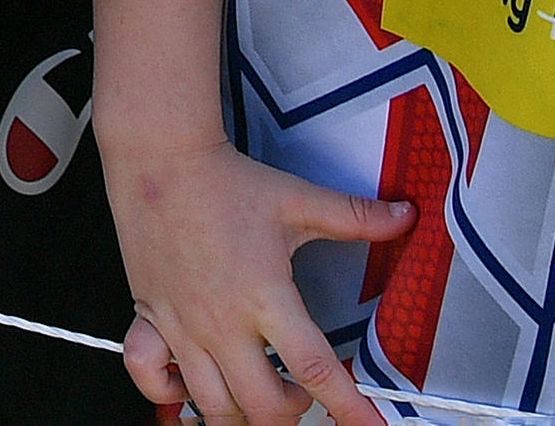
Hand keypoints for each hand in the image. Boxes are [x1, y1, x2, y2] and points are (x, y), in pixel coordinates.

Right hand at [104, 138, 413, 425]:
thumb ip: (354, 217)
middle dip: (293, 415)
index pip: (315, 369)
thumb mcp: (297, 200)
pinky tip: (189, 385)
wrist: (159, 155)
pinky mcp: (150, 317)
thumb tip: (404, 217)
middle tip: (303, 398)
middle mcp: (222, 321)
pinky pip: (150, 376)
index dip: (349, 408)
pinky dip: (171, 393)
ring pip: (213, 405)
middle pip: (264, 406)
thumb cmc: (226, 179)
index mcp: (265, 295)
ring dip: (243, 415)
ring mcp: (182, 325)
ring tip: (258, 396)